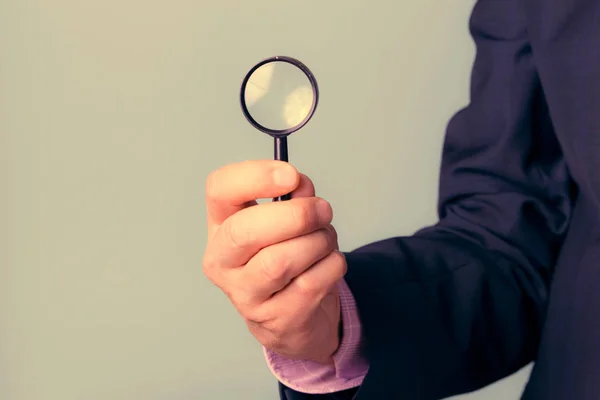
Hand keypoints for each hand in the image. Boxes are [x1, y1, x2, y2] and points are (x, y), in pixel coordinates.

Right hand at [202, 160, 345, 363]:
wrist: (294, 316)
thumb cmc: (287, 256)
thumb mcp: (286, 221)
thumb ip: (292, 197)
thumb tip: (300, 186)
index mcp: (220, 226)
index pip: (219, 190)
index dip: (254, 176)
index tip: (290, 175)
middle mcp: (222, 262)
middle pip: (244, 231)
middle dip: (295, 215)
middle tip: (323, 209)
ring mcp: (244, 296)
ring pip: (280, 260)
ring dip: (318, 242)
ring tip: (326, 240)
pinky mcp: (275, 319)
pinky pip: (310, 283)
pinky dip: (331, 266)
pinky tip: (327, 264)